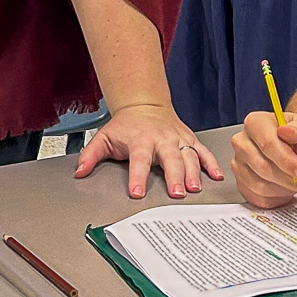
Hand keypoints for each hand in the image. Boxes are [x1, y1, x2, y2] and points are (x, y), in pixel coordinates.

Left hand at [75, 103, 223, 199]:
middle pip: (170, 159)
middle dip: (174, 176)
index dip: (137, 177)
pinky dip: (211, 163)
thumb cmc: (126, 126)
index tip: (137, 192)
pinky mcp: (189, 139)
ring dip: (194, 172)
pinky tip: (217, 176)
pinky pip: (202, 152)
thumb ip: (90, 156)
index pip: (139, 160)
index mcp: (140, 140)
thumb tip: (79, 172)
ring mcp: (178, 138)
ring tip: (195, 188)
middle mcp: (162, 139)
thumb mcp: (104, 137)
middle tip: (177, 193)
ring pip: (188, 155)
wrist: (145, 104)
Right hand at [231, 111, 296, 208]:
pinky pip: (258, 197)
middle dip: (289, 179)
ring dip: (284, 189)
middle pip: (263, 167)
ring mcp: (238, 163)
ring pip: (260, 185)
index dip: (287, 162)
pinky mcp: (241, 183)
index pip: (268, 145)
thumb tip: (287, 131)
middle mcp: (242, 142)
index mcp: (256, 122)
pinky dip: (277, 197)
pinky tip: (287, 187)